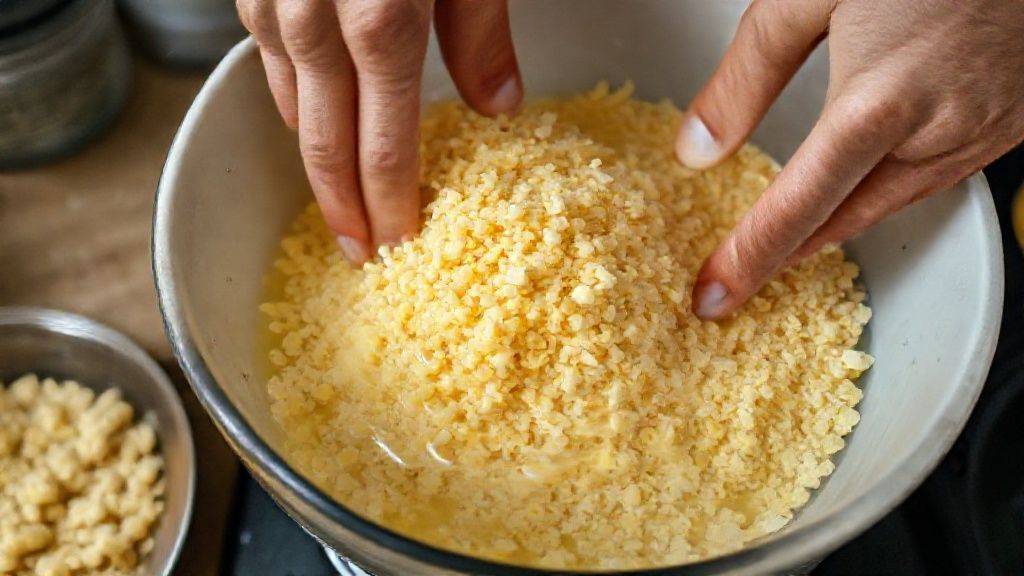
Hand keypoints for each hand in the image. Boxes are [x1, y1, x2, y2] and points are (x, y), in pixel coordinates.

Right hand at [236, 0, 522, 263]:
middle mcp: (316, 24)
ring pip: (293, 109)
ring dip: (317, 163)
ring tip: (339, 201)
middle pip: (327, 145)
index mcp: (381, 22)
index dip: (390, 203)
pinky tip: (311, 122)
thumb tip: (499, 106)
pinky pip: (269, 62)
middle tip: (359, 252)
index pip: (384, 145)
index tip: (398, 242)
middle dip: (344, 209)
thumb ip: (480, 33)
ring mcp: (276, 5)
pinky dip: (292, 103)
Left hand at [678, 0, 1023, 319]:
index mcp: (878, 103)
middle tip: (740, 278)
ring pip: (895, 205)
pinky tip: (866, 188)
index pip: (796, 209)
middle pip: (845, 221)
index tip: (713, 296)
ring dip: (838, 228)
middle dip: (786, 257)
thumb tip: (699, 147)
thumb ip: (745, 79)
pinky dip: (891, 194)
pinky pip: (940, 178)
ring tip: (790, 242)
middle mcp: (938, 130)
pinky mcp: (1014, 120)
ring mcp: (985, 130)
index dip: (748, 260)